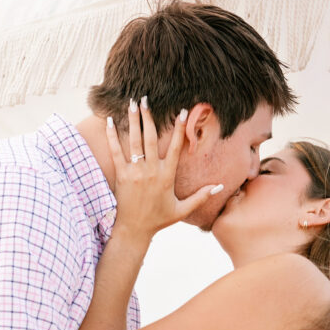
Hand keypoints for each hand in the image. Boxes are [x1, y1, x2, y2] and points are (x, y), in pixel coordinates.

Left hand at [106, 99, 222, 241]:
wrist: (134, 230)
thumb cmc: (158, 220)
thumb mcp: (182, 210)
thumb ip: (201, 197)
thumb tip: (220, 187)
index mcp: (167, 177)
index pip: (175, 148)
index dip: (179, 129)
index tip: (181, 111)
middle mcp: (151, 172)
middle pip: (151, 139)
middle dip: (149, 117)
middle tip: (147, 98)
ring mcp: (135, 173)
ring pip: (134, 142)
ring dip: (133, 121)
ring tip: (132, 103)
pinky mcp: (121, 176)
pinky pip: (116, 152)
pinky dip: (112, 137)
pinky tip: (109, 122)